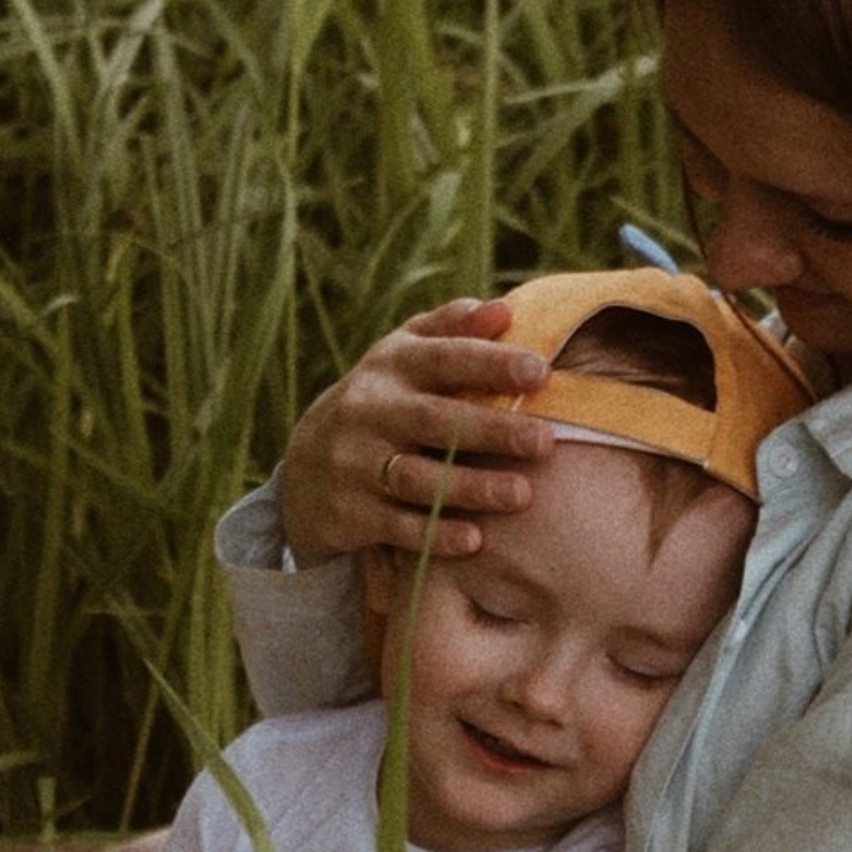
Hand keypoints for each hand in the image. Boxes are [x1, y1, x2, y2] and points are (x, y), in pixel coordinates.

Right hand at [281, 296, 555, 565]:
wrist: (305, 467)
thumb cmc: (383, 402)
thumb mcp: (404, 356)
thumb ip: (451, 330)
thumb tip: (504, 311)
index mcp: (392, 367)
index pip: (444, 359)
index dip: (491, 363)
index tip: (541, 371)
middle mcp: (370, 410)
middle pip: (435, 420)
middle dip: (491, 430)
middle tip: (545, 441)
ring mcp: (356, 462)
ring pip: (417, 477)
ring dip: (470, 487)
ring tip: (521, 495)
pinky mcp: (350, 511)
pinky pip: (397, 525)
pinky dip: (435, 533)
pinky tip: (475, 541)